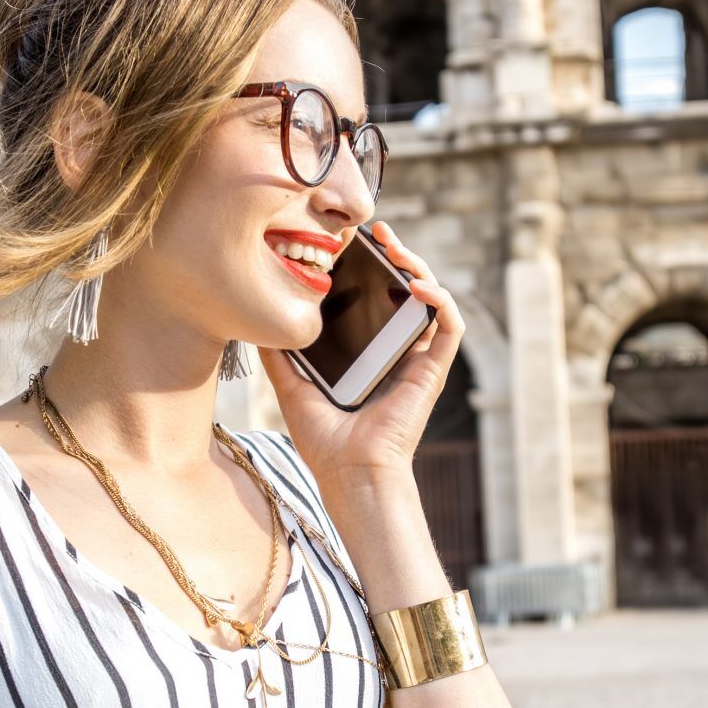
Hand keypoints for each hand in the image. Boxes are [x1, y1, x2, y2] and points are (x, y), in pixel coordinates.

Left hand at [261, 219, 465, 487]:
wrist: (350, 475)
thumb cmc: (326, 444)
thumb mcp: (293, 389)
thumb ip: (281, 358)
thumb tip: (259, 327)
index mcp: (373, 355)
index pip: (380, 301)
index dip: (374, 269)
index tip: (354, 245)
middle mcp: (399, 353)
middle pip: (407, 292)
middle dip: (398, 256)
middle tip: (378, 232)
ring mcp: (419, 361)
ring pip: (433, 300)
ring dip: (421, 267)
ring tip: (397, 248)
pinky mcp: (432, 371)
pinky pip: (448, 327)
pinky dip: (441, 300)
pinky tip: (419, 284)